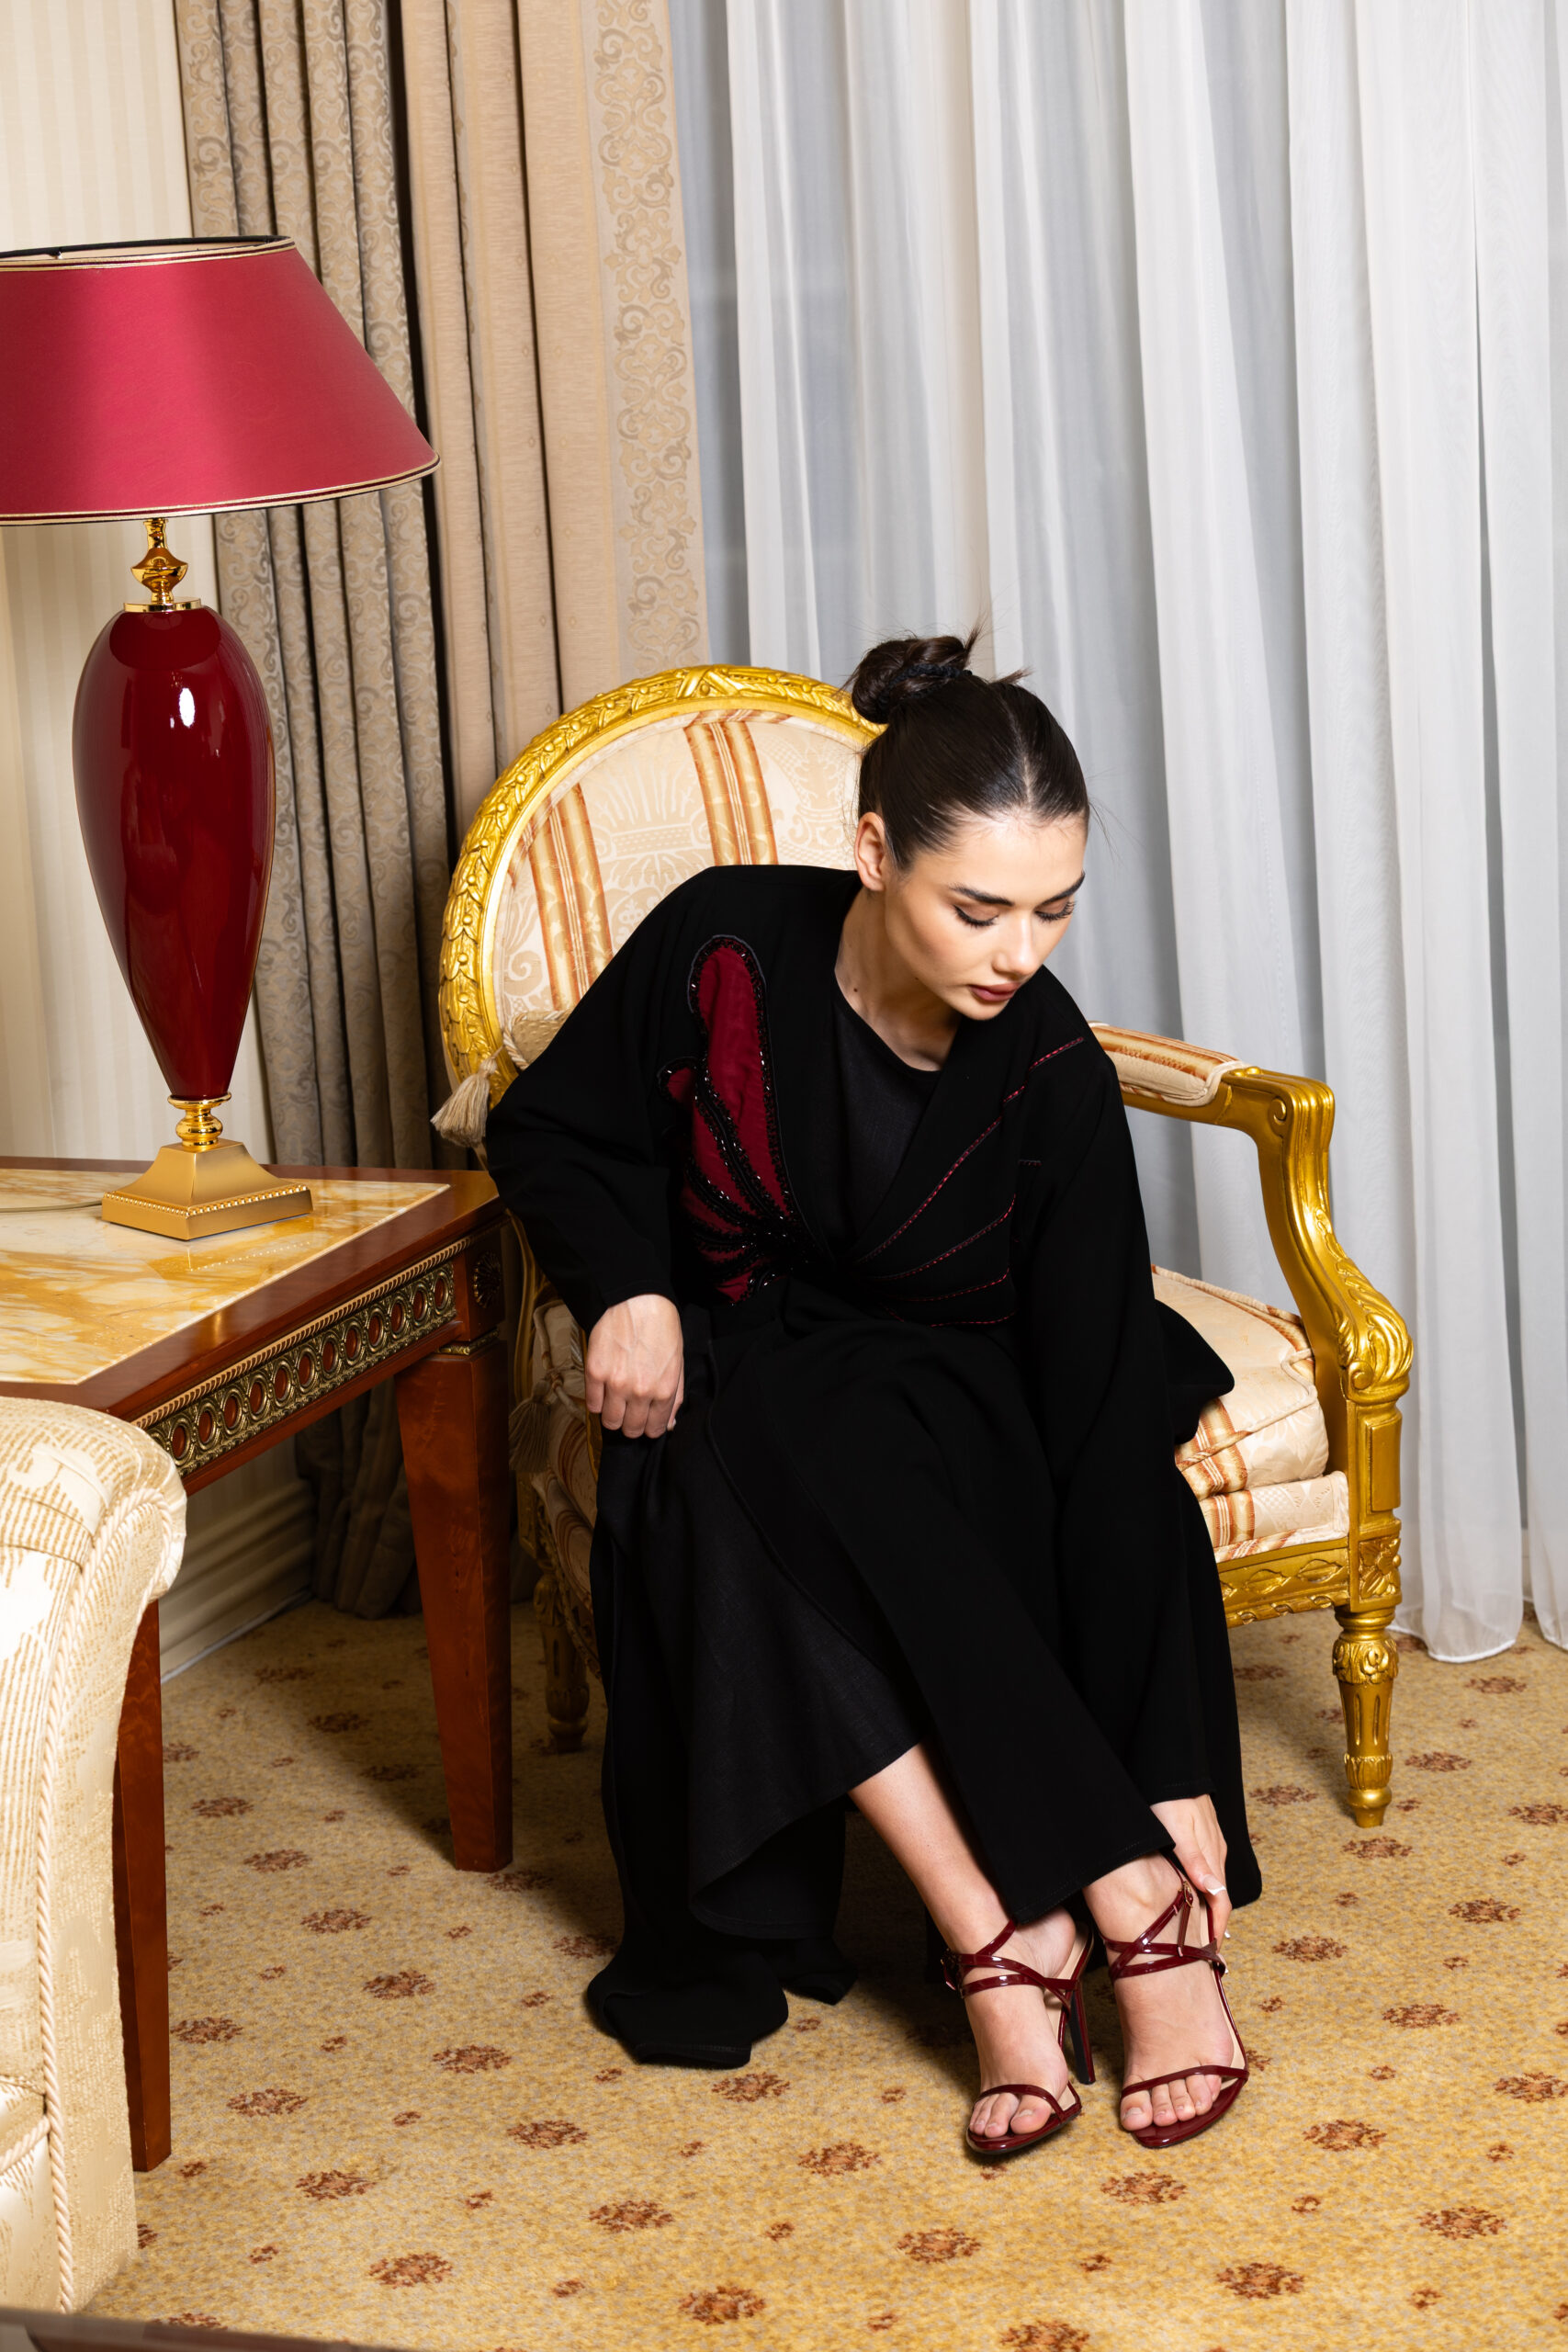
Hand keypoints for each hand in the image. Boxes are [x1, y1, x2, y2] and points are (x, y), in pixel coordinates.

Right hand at [585, 1295, 683, 1439]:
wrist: (636, 1299)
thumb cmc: (661, 1327)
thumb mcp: (678, 1362)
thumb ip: (675, 1396)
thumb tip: (670, 1423)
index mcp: (664, 1390)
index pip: (655, 1429)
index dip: (650, 1428)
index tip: (646, 1422)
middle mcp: (640, 1392)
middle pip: (631, 1429)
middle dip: (632, 1425)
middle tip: (630, 1412)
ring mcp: (615, 1384)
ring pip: (610, 1422)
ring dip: (613, 1416)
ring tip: (616, 1402)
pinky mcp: (595, 1372)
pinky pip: (592, 1404)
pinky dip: (597, 1402)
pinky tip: (604, 1391)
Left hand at [1150, 1795, 1230, 1944]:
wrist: (1171, 1766)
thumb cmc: (1166, 1799)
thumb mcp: (1176, 1833)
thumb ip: (1195, 1862)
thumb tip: (1216, 1893)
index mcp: (1210, 1856)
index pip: (1221, 1901)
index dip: (1217, 1928)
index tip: (1211, 1951)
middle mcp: (1216, 1852)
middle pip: (1219, 1895)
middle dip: (1214, 1922)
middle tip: (1204, 1947)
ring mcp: (1211, 1842)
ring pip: (1213, 1881)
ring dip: (1209, 1905)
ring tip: (1198, 1927)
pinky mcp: (1204, 1833)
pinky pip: (1208, 1867)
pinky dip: (1204, 1886)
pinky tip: (1194, 1890)